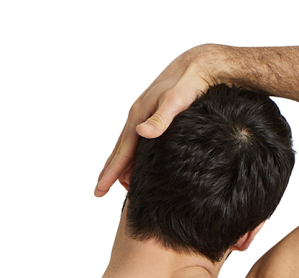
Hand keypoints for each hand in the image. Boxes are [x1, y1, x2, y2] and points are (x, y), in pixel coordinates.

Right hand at [94, 44, 222, 197]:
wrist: (198, 64)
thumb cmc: (190, 82)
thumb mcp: (176, 100)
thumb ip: (161, 118)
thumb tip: (142, 132)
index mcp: (139, 116)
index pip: (122, 152)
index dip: (111, 172)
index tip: (100, 189)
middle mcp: (138, 117)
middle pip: (120, 151)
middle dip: (110, 171)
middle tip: (99, 191)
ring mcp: (144, 115)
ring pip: (128, 146)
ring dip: (122, 165)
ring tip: (119, 184)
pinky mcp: (153, 115)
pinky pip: (137, 140)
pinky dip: (133, 155)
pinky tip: (138, 163)